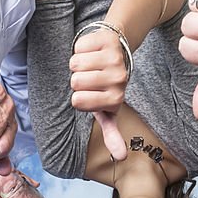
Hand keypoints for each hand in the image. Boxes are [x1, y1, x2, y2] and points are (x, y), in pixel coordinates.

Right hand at [69, 28, 127, 159]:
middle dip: (77, 79)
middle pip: (75, 82)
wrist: (119, 49)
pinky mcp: (108, 39)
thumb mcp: (109, 111)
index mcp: (116, 99)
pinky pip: (79, 47)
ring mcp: (115, 58)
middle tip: (92, 77)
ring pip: (75, 64)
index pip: (78, 101)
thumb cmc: (106, 85)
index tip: (92, 94)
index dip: (78, 97)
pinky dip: (81, 47)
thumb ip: (113, 135)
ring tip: (91, 64)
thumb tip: (122, 158)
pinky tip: (93, 49)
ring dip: (78, 63)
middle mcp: (119, 79)